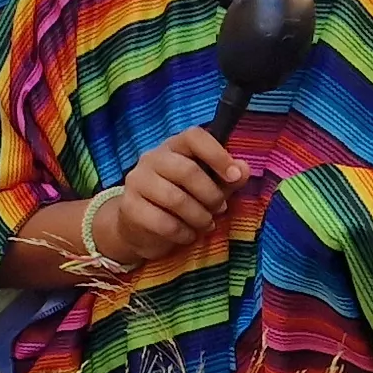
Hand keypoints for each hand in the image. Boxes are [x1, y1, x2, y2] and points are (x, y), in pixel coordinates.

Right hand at [105, 128, 244, 261]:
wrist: (140, 226)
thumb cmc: (178, 201)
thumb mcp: (207, 187)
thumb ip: (226, 178)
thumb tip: (243, 169)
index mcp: (174, 147)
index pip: (194, 137)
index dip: (217, 154)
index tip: (234, 176)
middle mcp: (152, 158)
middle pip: (187, 170)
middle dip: (210, 195)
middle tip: (219, 209)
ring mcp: (137, 181)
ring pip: (175, 199)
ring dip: (199, 217)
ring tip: (206, 224)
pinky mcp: (129, 207)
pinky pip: (163, 222)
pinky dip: (183, 233)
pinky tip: (188, 235)